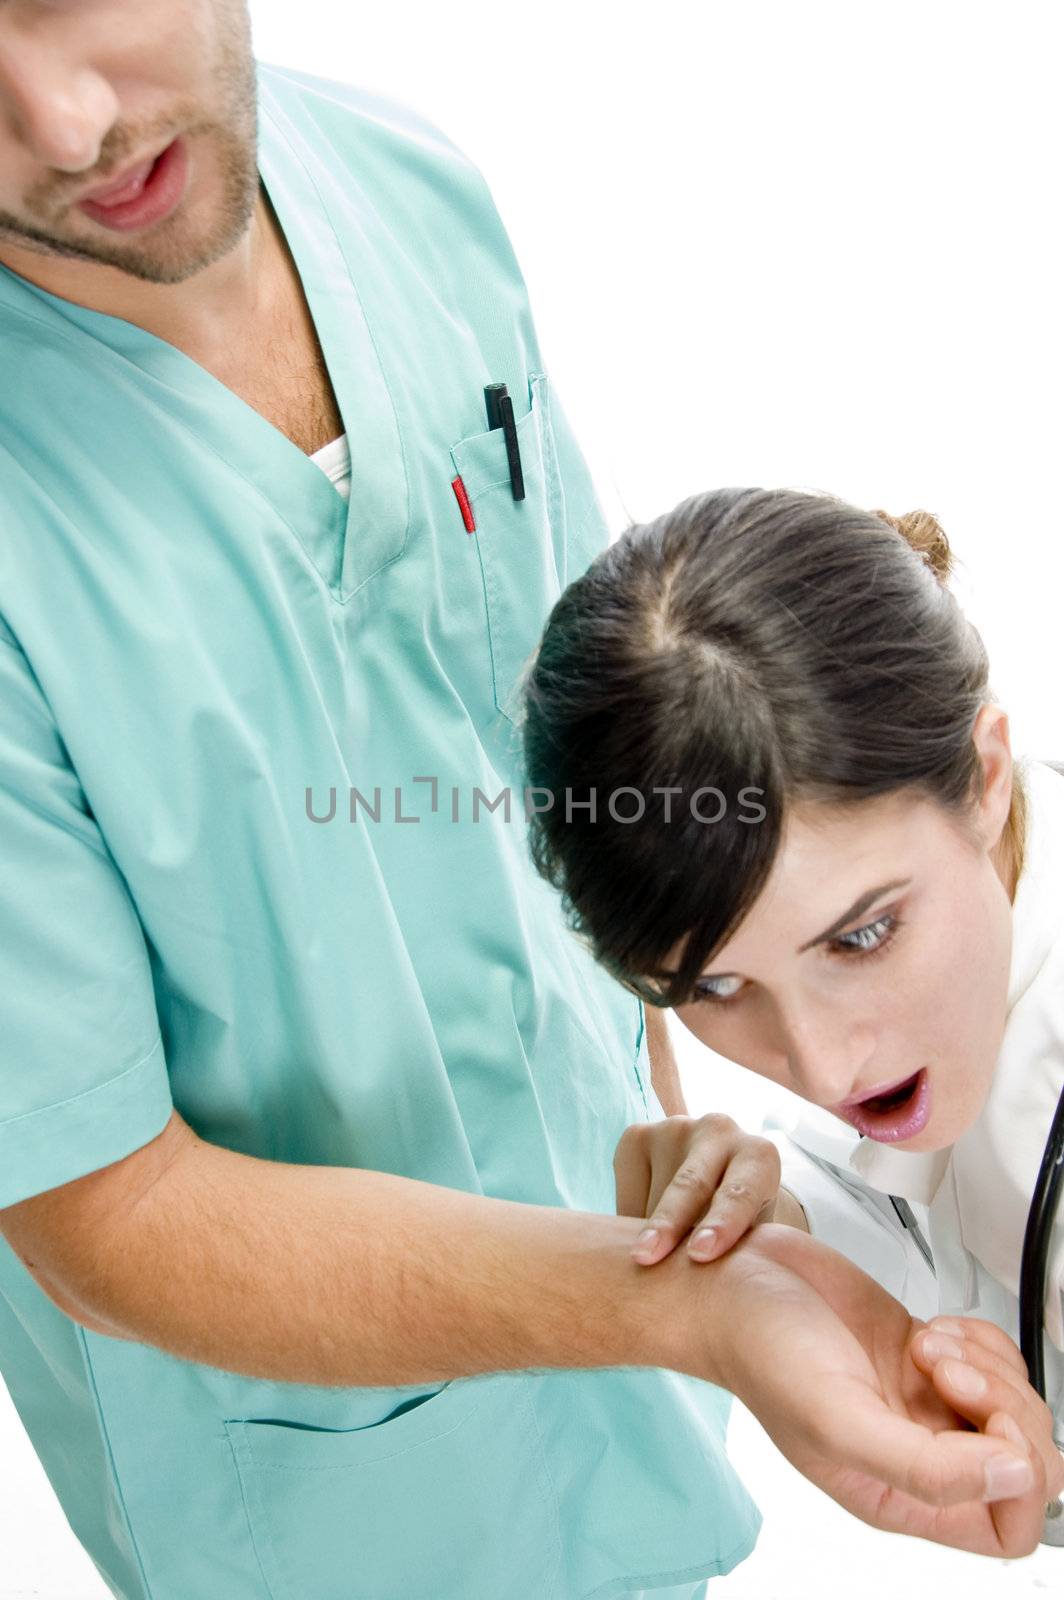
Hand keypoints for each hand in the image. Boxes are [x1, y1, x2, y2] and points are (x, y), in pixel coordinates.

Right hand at [614, 1113, 780, 1264]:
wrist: (715, 1180)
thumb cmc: (740, 1223)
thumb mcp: (754, 1235)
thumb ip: (745, 1253)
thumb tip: (728, 1291)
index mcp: (759, 1157)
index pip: (740, 1193)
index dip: (722, 1223)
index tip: (700, 1254)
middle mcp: (719, 1131)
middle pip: (689, 1185)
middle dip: (667, 1222)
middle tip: (645, 1257)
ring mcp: (674, 1128)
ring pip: (653, 1194)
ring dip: (646, 1233)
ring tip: (646, 1265)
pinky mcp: (638, 1135)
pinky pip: (626, 1189)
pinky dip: (628, 1220)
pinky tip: (637, 1235)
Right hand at [693, 1223, 1063, 1555]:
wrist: (734, 1283)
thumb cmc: (762, 1351)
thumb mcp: (836, 1420)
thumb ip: (926, 1468)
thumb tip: (1014, 1476)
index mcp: (899, 1494)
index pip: (1008, 1525)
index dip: (1018, 1473)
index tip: (980, 1420)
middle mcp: (918, 1455)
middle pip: (1025, 1461)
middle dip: (1004, 1405)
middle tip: (944, 1369)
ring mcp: (924, 1402)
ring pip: (1014, 1405)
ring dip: (985, 1362)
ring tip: (927, 1345)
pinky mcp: (925, 1353)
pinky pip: (994, 1358)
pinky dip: (979, 1336)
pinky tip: (933, 1330)